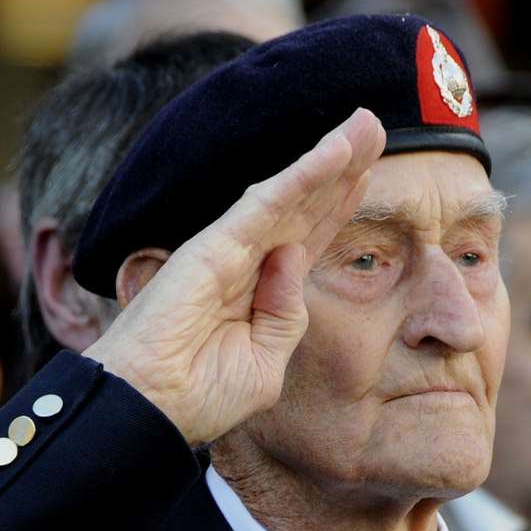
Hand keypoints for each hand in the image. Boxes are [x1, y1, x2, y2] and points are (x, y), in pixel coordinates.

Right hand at [84, 108, 384, 444]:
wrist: (154, 409)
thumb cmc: (198, 396)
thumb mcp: (264, 365)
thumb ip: (287, 317)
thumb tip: (292, 256)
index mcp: (261, 295)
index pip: (307, 238)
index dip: (337, 204)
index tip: (367, 173)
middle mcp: (247, 264)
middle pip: (305, 206)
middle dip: (343, 168)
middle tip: (376, 124)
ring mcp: (230, 251)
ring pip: (291, 194)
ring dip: (330, 157)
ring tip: (367, 121)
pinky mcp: (216, 246)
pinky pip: (268, 203)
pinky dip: (304, 175)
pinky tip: (336, 152)